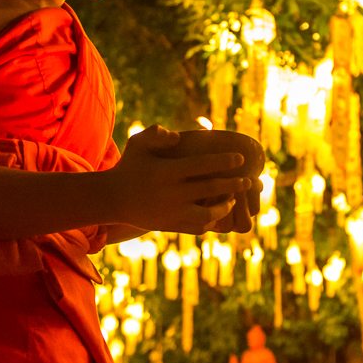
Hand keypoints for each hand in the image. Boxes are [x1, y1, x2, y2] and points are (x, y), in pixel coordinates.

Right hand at [106, 126, 251, 233]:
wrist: (113, 199)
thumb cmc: (130, 167)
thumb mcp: (138, 144)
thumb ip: (156, 134)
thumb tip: (178, 135)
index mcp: (166, 172)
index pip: (202, 165)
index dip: (224, 161)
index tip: (240, 159)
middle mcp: (171, 194)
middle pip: (211, 189)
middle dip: (234, 185)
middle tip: (249, 181)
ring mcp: (172, 213)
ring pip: (208, 214)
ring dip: (225, 207)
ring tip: (233, 200)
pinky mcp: (171, 227)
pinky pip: (198, 227)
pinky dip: (211, 222)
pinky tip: (218, 214)